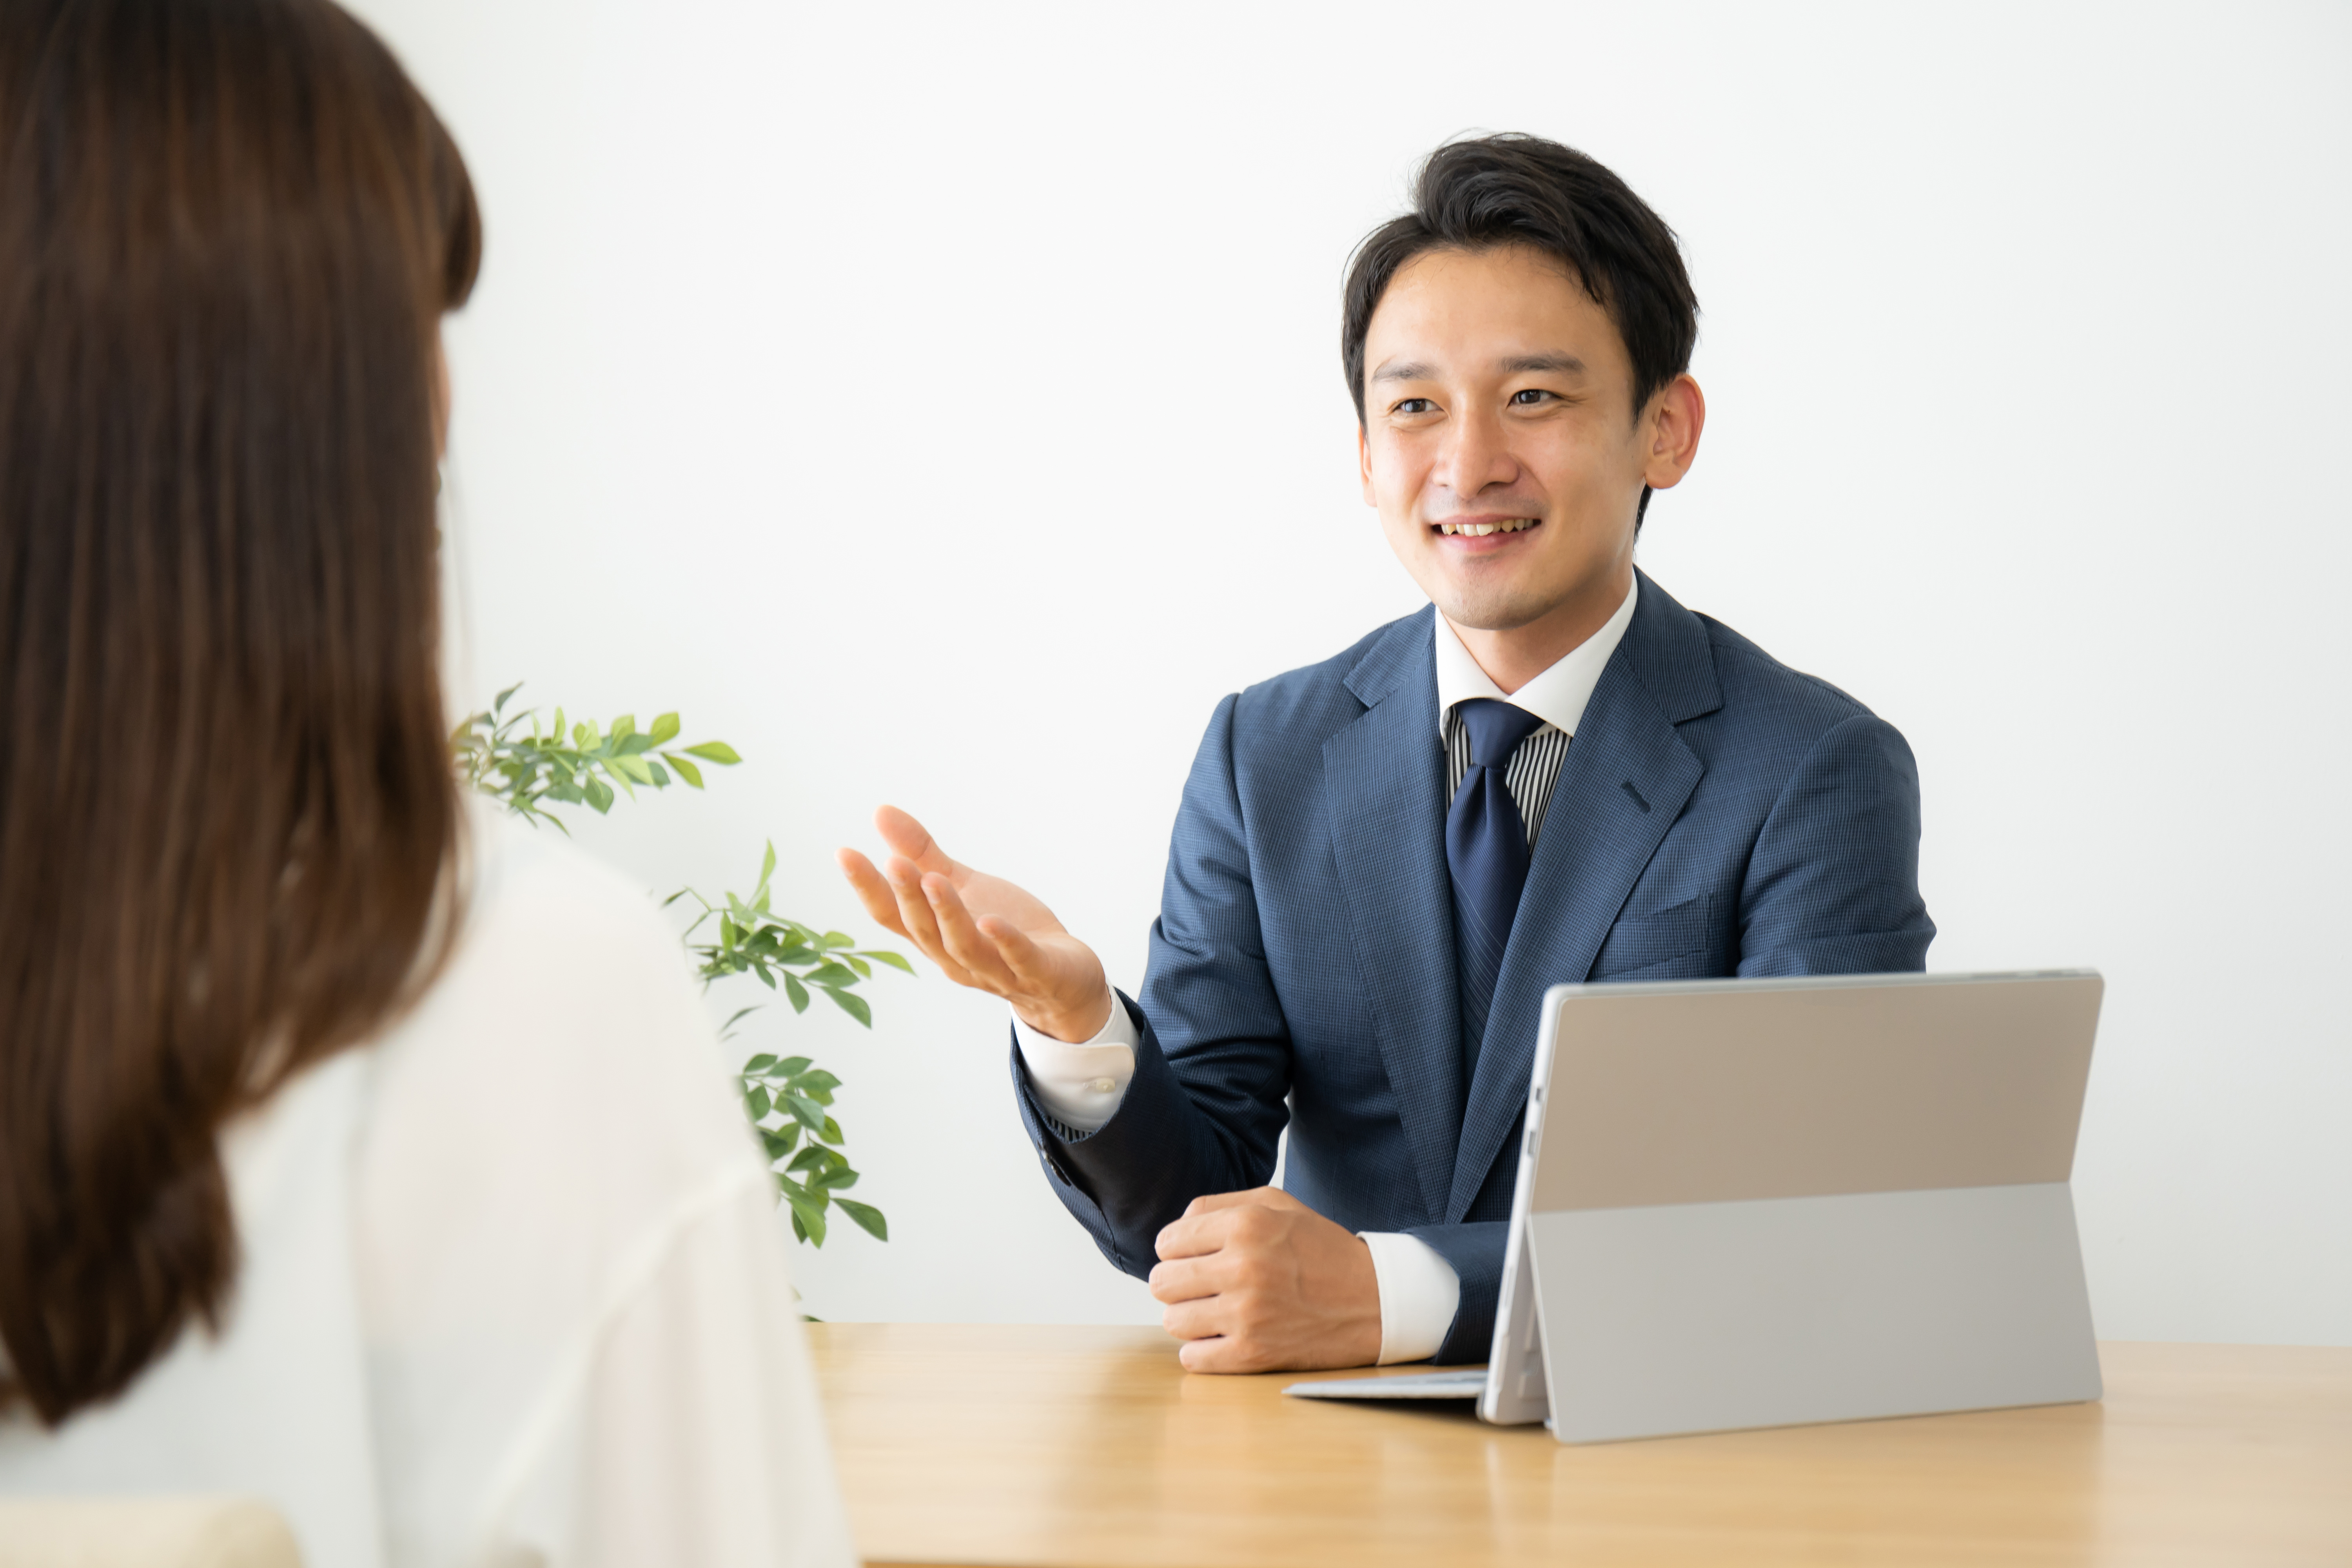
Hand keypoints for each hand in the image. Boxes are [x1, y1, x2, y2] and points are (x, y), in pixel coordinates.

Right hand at [837, 805, 1112, 1042]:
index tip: (844, 852)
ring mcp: (995, 970)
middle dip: (908, 897)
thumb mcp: (962, 886)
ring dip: (947, 915)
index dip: (867, 887)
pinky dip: (1006, 943)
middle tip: (894, 862)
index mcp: (934, 936)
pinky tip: (993, 922)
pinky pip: (1019, 960)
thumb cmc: (1003, 930)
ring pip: (963, 946)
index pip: (891, 915)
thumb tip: (880, 812)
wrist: (1064, 980)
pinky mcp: (1037, 973)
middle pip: (923, 930)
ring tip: (934, 881)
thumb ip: (923, 855)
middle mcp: (956, 958)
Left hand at [1150, 1188, 1381, 1372]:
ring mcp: (1247, 1314)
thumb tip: (1174, 1229)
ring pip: (1173, 1321)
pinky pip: (1192, 1358)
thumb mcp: (1277, 1205)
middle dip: (1178, 1283)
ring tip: (1215, 1311)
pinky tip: (1224, 1337)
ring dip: (1189, 1317)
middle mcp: (1242, 1267)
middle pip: (1162, 1281)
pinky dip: (1202, 1351)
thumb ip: (1219, 1206)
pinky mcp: (1254, 1354)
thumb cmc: (1321, 1249)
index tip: (1196, 1256)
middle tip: (1204, 1285)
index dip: (1178, 1250)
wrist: (1375, 1300)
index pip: (1167, 1241)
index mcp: (1246, 1225)